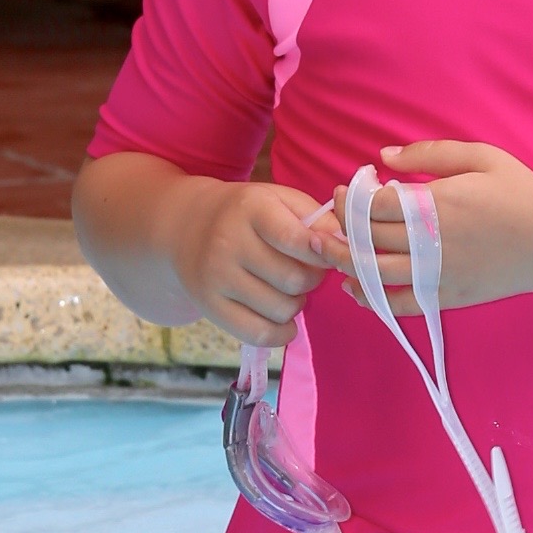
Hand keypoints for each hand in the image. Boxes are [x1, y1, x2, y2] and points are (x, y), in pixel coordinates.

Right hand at [167, 178, 339, 345]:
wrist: (186, 225)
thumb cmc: (247, 213)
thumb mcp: (280, 199)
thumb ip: (318, 218)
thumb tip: (346, 246)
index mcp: (251, 208)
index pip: (298, 240)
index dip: (324, 254)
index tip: (327, 255)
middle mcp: (228, 242)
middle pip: (293, 280)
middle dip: (312, 280)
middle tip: (306, 272)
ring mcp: (216, 277)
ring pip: (280, 309)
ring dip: (297, 305)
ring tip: (289, 290)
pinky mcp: (208, 306)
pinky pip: (257, 333)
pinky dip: (281, 333)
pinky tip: (284, 320)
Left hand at [329, 142, 532, 314]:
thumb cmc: (519, 193)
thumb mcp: (481, 157)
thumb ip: (430, 154)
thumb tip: (382, 156)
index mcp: (436, 203)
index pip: (373, 204)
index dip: (351, 196)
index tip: (348, 187)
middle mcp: (431, 241)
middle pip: (366, 238)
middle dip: (339, 226)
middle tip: (330, 216)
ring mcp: (437, 274)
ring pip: (373, 274)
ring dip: (343, 262)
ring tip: (327, 251)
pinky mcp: (446, 297)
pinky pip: (398, 304)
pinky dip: (371, 299)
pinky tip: (355, 288)